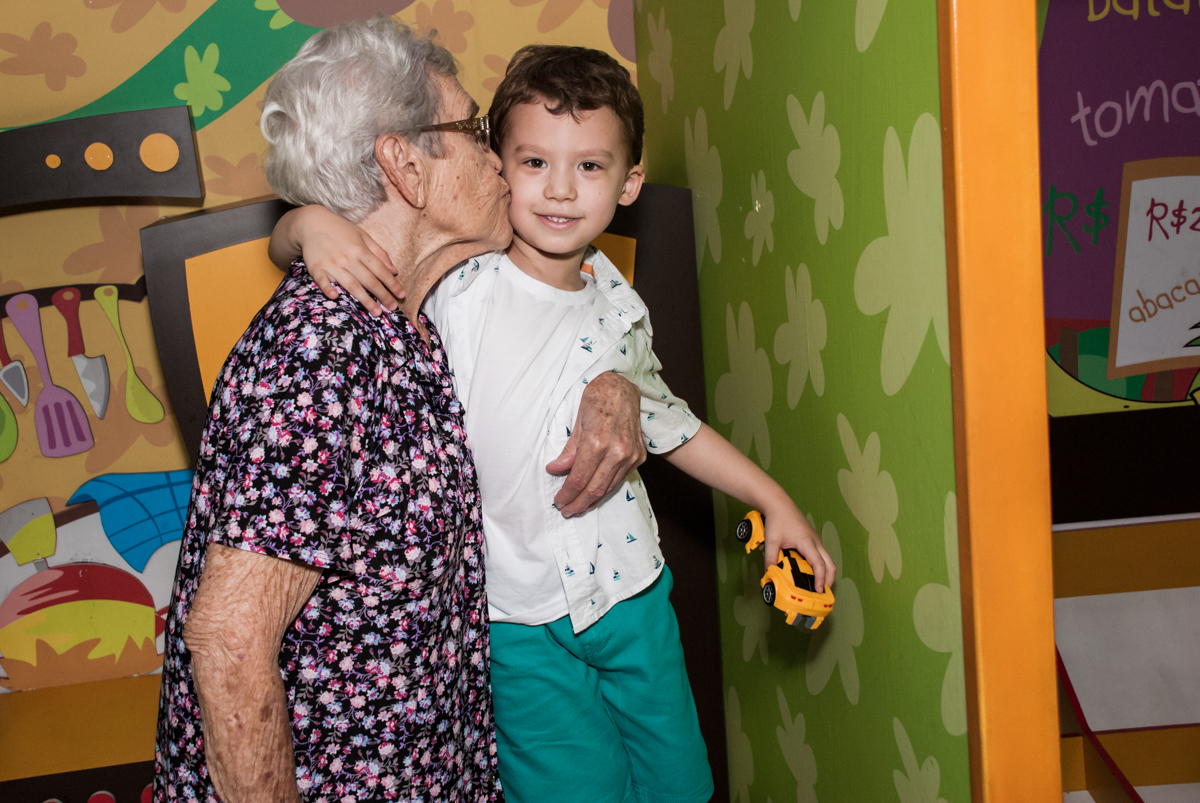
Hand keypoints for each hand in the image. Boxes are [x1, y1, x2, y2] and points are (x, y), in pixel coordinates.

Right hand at [287, 206, 405, 315]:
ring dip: (365, 299)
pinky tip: (335, 297)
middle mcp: (348, 258)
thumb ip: (379, 253)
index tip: (401, 294)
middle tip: (393, 308)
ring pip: (351, 284)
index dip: (392, 283)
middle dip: (382, 295)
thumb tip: (394, 271)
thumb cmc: (340, 230)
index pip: (380, 270)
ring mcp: (332, 264)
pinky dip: (328, 288)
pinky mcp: (316, 268)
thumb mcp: (362, 235)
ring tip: (377, 312)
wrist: (311, 223)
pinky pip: (322, 281)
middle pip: (369, 280)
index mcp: (360, 249)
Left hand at [546, 372, 645, 515]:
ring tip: (579, 507)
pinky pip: (619, 479)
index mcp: (597, 442)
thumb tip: (554, 470)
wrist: (622, 388)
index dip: (567, 494)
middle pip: (595, 489)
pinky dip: (606, 489)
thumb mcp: (577, 423)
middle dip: (578, 503)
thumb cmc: (597, 400)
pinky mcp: (639, 457)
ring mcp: (631, 455)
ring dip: (592, 500)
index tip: (559, 502)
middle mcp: (617, 452)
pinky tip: (595, 495)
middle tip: (566, 511)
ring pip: (609, 488)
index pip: (579, 478)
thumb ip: (568, 451)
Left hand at [761, 502, 835, 593]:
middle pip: (830, 564)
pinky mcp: (812, 539)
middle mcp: (815, 541)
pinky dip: (820, 565)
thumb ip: (770, 558)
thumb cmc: (777, 519)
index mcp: (807, 542)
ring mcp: (815, 540)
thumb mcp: (771, 540)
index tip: (819, 590)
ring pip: (827, 559)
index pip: (819, 564)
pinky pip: (821, 554)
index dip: (821, 579)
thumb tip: (770, 573)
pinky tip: (810, 571)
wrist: (779, 503)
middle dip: (829, 580)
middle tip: (823, 593)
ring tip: (818, 585)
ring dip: (825, 573)